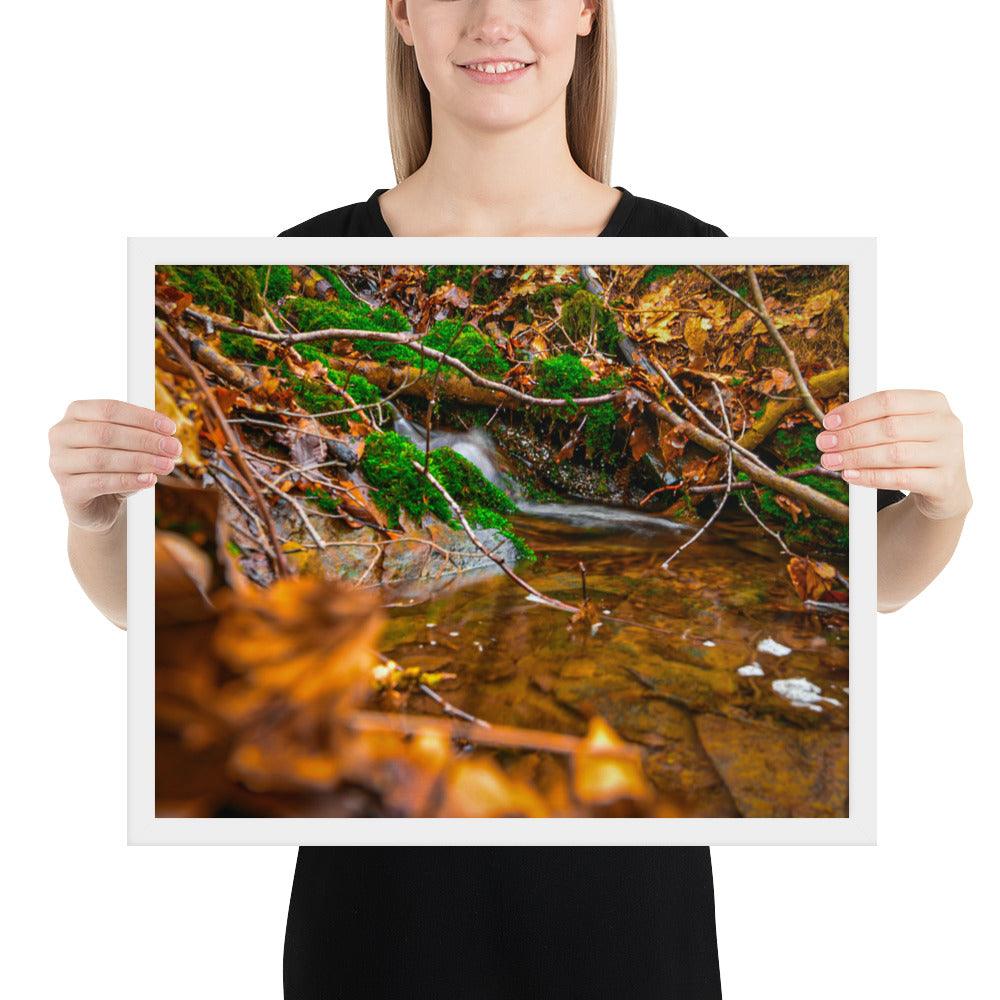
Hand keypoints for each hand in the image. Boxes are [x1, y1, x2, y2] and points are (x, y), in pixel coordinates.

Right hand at [49, 399, 179, 531]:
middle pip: (106, 433)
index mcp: (76, 414)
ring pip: (102, 458)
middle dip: (145, 440)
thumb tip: (168, 437)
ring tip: (167, 465)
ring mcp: (59, 463)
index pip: (110, 409)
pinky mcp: (67, 489)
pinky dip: (129, 480)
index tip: (171, 429)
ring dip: (141, 461)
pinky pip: (100, 482)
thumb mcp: (128, 445)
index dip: (143, 417)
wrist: (98, 503)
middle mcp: (61, 435)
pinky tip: (150, 480)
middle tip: (174, 449)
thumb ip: (143, 435)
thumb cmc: (114, 467)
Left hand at [814, 389, 972, 519]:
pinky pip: (900, 479)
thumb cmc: (914, 451)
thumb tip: (831, 425)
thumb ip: (872, 421)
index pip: (888, 400)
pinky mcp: (944, 482)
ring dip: (855, 457)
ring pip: (894, 453)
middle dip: (850, 436)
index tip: (828, 423)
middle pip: (889, 427)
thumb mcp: (900, 430)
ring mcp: (950, 454)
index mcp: (934, 403)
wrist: (945, 488)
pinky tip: (849, 475)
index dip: (854, 411)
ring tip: (830, 461)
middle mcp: (947, 425)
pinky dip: (870, 477)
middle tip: (824, 444)